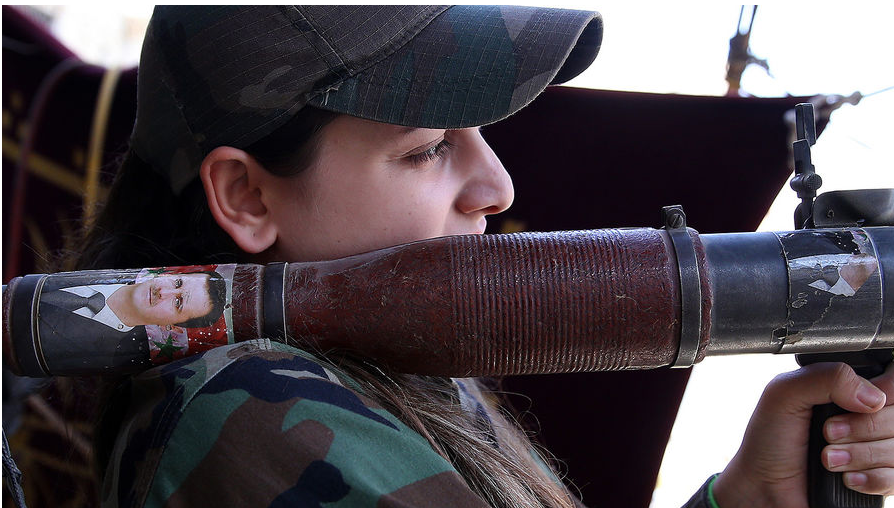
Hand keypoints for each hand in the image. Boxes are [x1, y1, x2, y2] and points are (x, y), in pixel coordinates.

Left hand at [712, 361, 893, 506]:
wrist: (764, 487)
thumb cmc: (769, 440)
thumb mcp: (784, 393)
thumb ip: (826, 377)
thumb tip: (873, 396)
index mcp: (847, 388)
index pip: (892, 380)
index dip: (882, 391)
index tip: (853, 404)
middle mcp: (866, 416)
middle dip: (863, 427)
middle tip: (828, 433)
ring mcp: (876, 449)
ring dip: (861, 455)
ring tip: (828, 458)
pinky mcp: (879, 479)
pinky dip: (871, 478)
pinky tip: (847, 477)